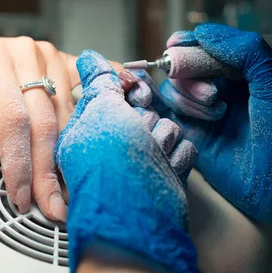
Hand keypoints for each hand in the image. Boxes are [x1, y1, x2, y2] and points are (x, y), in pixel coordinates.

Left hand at [0, 35, 84, 220]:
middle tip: (51, 207)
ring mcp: (49, 56)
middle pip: (44, 120)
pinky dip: (91, 120)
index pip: (12, 117)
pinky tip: (101, 143)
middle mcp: (25, 52)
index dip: (19, 160)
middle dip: (47, 169)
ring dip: (69, 155)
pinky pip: (86, 93)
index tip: (20, 196)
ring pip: (67, 114)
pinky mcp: (65, 62)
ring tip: (67, 191)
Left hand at [55, 50, 198, 272]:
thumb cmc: (113, 166)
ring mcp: (141, 159)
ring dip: (162, 141)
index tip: (130, 94)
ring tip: (150, 160)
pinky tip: (164, 171)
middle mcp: (114, 145)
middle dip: (145, 120)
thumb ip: (98, 80)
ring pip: (167, 126)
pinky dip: (176, 159)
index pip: (114, 93)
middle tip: (137, 136)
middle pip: (144, 109)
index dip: (126, 92)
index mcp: (88, 129)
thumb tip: (90, 57)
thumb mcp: (100, 110)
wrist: (141, 216)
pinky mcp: (165, 172)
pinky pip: (183, 148)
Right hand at [133, 23, 271, 223]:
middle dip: (190, 72)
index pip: (205, 47)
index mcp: (241, 72)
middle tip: (212, 92)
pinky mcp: (191, 136)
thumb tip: (203, 32)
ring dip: (189, 96)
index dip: (188, 43)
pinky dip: (169, 110)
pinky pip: (168, 116)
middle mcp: (219, 89)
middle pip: (183, 66)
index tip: (177, 43)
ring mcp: (203, 113)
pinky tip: (189, 114)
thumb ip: (244, 50)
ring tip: (216, 111)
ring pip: (173, 90)